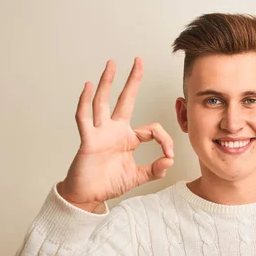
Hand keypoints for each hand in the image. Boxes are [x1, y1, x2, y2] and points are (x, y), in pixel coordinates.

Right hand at [58, 58, 173, 211]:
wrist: (88, 195)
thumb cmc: (108, 183)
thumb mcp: (137, 177)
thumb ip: (154, 170)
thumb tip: (169, 161)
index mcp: (128, 139)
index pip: (152, 129)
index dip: (164, 140)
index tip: (170, 154)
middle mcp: (114, 131)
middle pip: (125, 100)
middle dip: (132, 80)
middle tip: (138, 61)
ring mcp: (100, 133)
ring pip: (103, 102)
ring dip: (107, 83)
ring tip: (111, 64)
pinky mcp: (88, 140)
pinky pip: (84, 118)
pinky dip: (85, 102)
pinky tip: (88, 86)